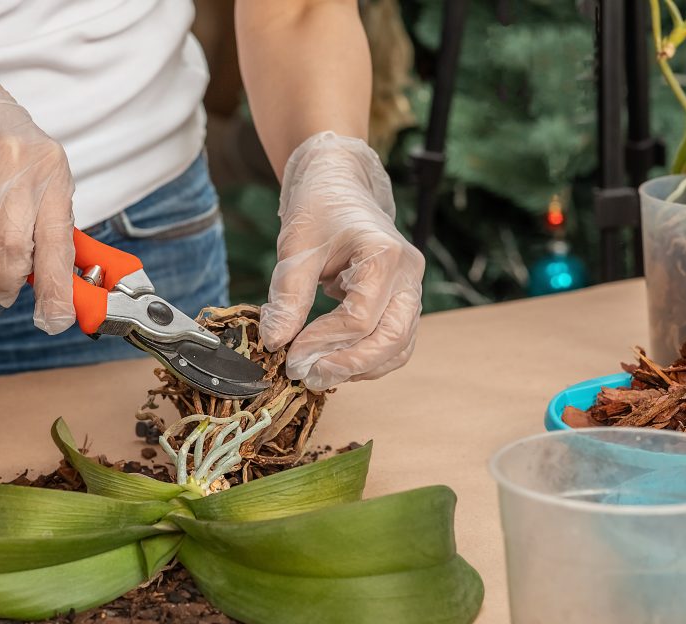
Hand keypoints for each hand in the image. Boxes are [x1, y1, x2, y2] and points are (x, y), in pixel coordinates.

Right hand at [0, 43, 74, 333]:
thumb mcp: (35, 177)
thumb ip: (45, 227)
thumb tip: (57, 288)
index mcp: (52, 173)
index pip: (59, 244)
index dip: (58, 290)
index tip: (55, 321)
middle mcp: (18, 168)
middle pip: (14, 253)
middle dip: (7, 283)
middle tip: (3, 291)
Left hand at [259, 132, 424, 390]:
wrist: (340, 184)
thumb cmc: (319, 207)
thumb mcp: (296, 247)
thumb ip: (288, 297)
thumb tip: (275, 342)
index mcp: (385, 256)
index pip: (360, 318)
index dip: (322, 343)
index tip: (289, 354)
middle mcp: (408, 275)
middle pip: (392, 339)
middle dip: (349, 366)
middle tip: (307, 377)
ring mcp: (411, 289)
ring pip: (399, 347)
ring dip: (361, 368)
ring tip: (318, 375)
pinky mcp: (402, 301)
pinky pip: (396, 342)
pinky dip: (369, 359)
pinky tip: (335, 362)